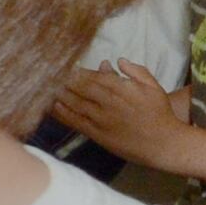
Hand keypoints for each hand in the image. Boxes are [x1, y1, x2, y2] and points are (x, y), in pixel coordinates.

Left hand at [46, 63, 186, 167]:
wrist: (163, 143)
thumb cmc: (160, 112)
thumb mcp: (152, 85)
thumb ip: (135, 71)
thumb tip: (117, 60)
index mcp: (119, 87)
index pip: (90, 76)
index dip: (74, 70)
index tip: (62, 64)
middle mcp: (106, 102)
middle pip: (78, 87)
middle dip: (61, 79)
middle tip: (44, 72)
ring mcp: (100, 119)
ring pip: (73, 103)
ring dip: (57, 94)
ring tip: (42, 86)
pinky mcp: (97, 135)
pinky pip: (75, 122)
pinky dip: (62, 114)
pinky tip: (51, 107)